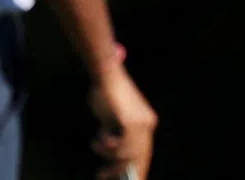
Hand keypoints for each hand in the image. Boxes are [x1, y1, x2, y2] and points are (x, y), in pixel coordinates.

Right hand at [89, 62, 157, 179]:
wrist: (106, 76)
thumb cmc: (106, 95)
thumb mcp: (114, 119)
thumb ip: (117, 134)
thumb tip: (114, 155)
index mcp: (146, 123)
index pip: (143, 153)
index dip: (135, 169)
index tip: (123, 179)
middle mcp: (147, 124)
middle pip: (139, 158)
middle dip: (122, 172)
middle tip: (103, 177)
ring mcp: (141, 124)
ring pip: (129, 156)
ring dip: (110, 161)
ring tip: (97, 154)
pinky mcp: (130, 122)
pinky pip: (121, 147)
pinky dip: (106, 147)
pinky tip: (97, 139)